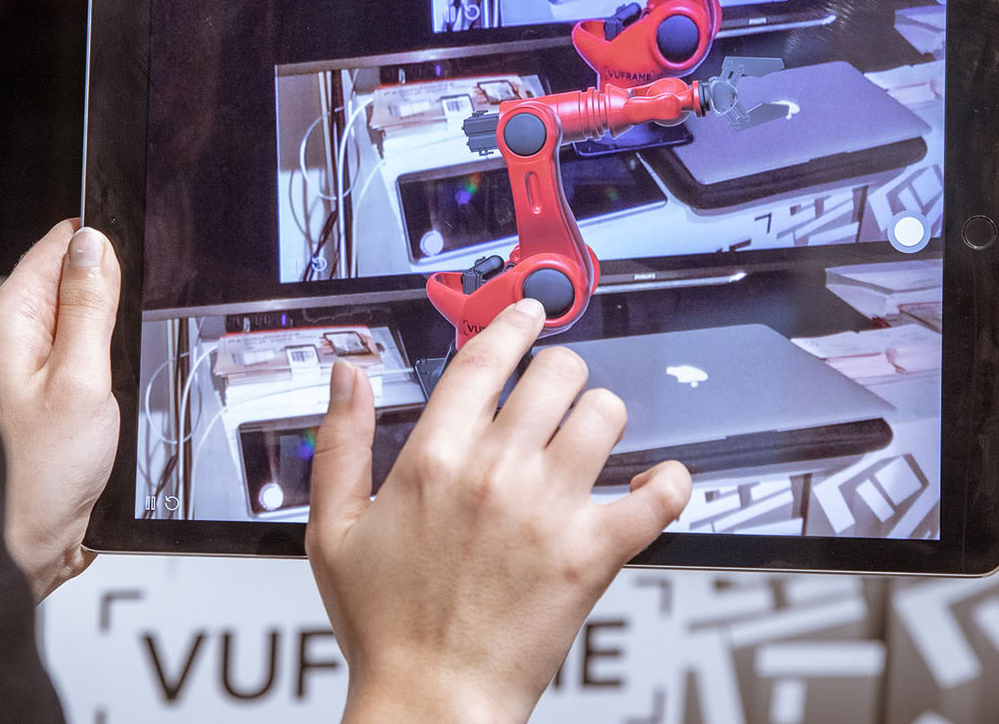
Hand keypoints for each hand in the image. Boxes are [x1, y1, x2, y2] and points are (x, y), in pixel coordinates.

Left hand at [0, 220, 122, 599]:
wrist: (26, 541)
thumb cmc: (39, 474)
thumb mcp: (81, 380)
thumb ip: (90, 307)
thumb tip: (95, 243)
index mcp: (12, 320)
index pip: (57, 246)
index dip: (100, 247)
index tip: (130, 263)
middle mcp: (16, 337)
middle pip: (74, 279)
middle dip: (111, 292)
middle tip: (122, 336)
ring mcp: (33, 365)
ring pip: (86, 318)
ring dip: (111, 332)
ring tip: (113, 372)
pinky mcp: (52, 392)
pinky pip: (88, 353)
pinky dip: (109, 363)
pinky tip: (112, 390)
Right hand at [307, 300, 691, 722]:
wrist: (430, 699)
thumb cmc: (385, 627)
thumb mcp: (331, 529)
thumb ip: (340, 443)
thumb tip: (349, 377)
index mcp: (432, 458)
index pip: (485, 358)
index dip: (513, 323)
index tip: (528, 313)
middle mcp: (495, 472)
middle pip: (556, 373)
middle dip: (560, 373)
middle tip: (558, 392)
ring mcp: (549, 510)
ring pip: (606, 415)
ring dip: (603, 417)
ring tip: (593, 437)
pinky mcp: (593, 554)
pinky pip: (656, 497)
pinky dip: (667, 485)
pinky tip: (653, 485)